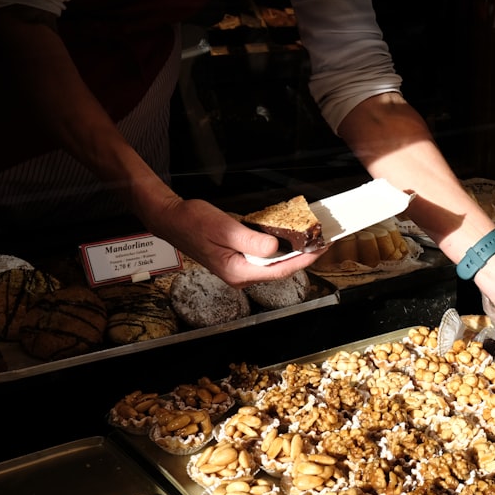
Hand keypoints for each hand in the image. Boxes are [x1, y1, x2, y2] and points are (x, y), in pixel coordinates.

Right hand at [144, 197, 321, 287]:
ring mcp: (239, 268)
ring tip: (311, 240)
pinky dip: (278, 248)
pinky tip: (288, 238)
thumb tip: (276, 248)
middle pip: (280, 269)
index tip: (322, 249)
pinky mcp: (237, 259)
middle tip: (323, 242)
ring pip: (273, 263)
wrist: (171, 219)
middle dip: (303, 256)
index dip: (305, 260)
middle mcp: (240, 275)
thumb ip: (251, 241)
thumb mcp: (225, 228)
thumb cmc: (193, 222)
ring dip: (292, 252)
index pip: (281, 270)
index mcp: (238, 272)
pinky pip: (263, 256)